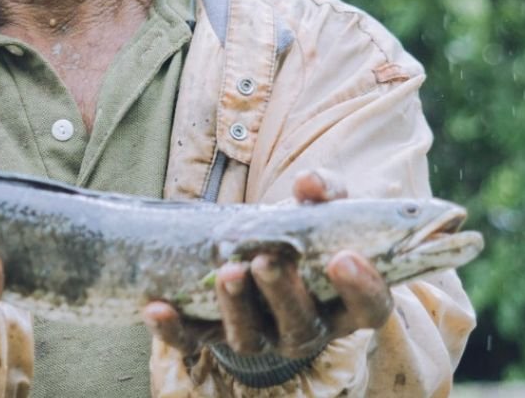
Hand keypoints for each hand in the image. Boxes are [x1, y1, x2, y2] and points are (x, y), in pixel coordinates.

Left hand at [143, 170, 393, 362]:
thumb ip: (325, 191)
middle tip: (268, 261)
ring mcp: (260, 336)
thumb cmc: (304, 230)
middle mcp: (305, 327)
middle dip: (283, 294)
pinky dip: (173, 329)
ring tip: (229, 271)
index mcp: (344, 302)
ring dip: (237, 307)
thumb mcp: (321, 208)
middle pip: (300, 325)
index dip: (360, 288)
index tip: (343, 258)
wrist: (263, 250)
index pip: (368, 308)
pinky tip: (156, 307)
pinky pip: (193, 340)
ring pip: (249, 338)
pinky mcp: (214, 335)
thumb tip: (310, 183)